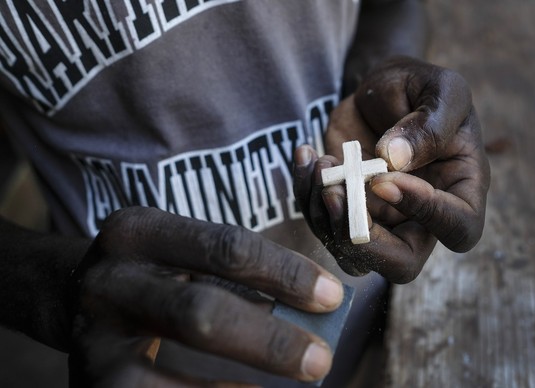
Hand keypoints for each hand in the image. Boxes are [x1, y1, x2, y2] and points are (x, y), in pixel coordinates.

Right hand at [67, 207, 343, 386]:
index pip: (225, 247)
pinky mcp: (88, 385)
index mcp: (141, 231)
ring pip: (167, 379)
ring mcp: (90, 339)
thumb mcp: (184, 256)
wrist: (75, 296)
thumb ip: (238, 277)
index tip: (332, 297)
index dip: (285, 273)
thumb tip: (315, 312)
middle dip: (270, 342)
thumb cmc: (155, 273)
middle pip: (200, 313)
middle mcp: (110, 280)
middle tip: (321, 361)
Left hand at [294, 56, 489, 282]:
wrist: (381, 90)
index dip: (423, 211)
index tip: (384, 177)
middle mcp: (422, 218)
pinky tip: (306, 156)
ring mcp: (381, 220)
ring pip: (353, 254)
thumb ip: (429, 124)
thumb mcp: (441, 90)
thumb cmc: (419, 88)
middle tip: (335, 194)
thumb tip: (396, 160)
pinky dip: (306, 195)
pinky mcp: (347, 210)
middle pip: (402, 265)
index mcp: (461, 191)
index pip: (458, 228)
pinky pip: (322, 223)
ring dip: (325, 216)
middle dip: (362, 239)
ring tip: (320, 163)